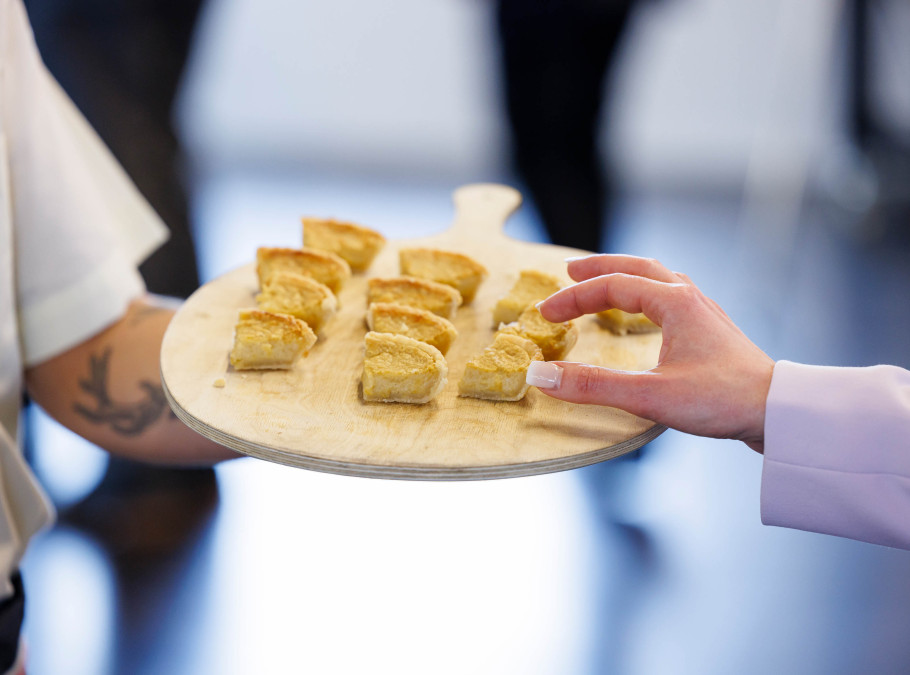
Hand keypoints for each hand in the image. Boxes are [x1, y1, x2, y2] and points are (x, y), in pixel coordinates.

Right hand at [526, 255, 773, 451]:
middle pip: (638, 267)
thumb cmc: (722, 400)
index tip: (545, 314)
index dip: (573, 298)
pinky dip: (647, 292)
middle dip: (600, 267)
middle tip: (569, 271)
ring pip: (659, 278)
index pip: (611, 286)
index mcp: (674, 302)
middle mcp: (690, 299)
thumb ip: (592, 386)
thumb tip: (542, 376)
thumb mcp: (649, 395)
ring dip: (626, 275)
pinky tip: (648, 311)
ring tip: (604, 282)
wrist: (779, 412)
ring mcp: (704, 313)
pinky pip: (673, 295)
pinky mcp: (712, 331)